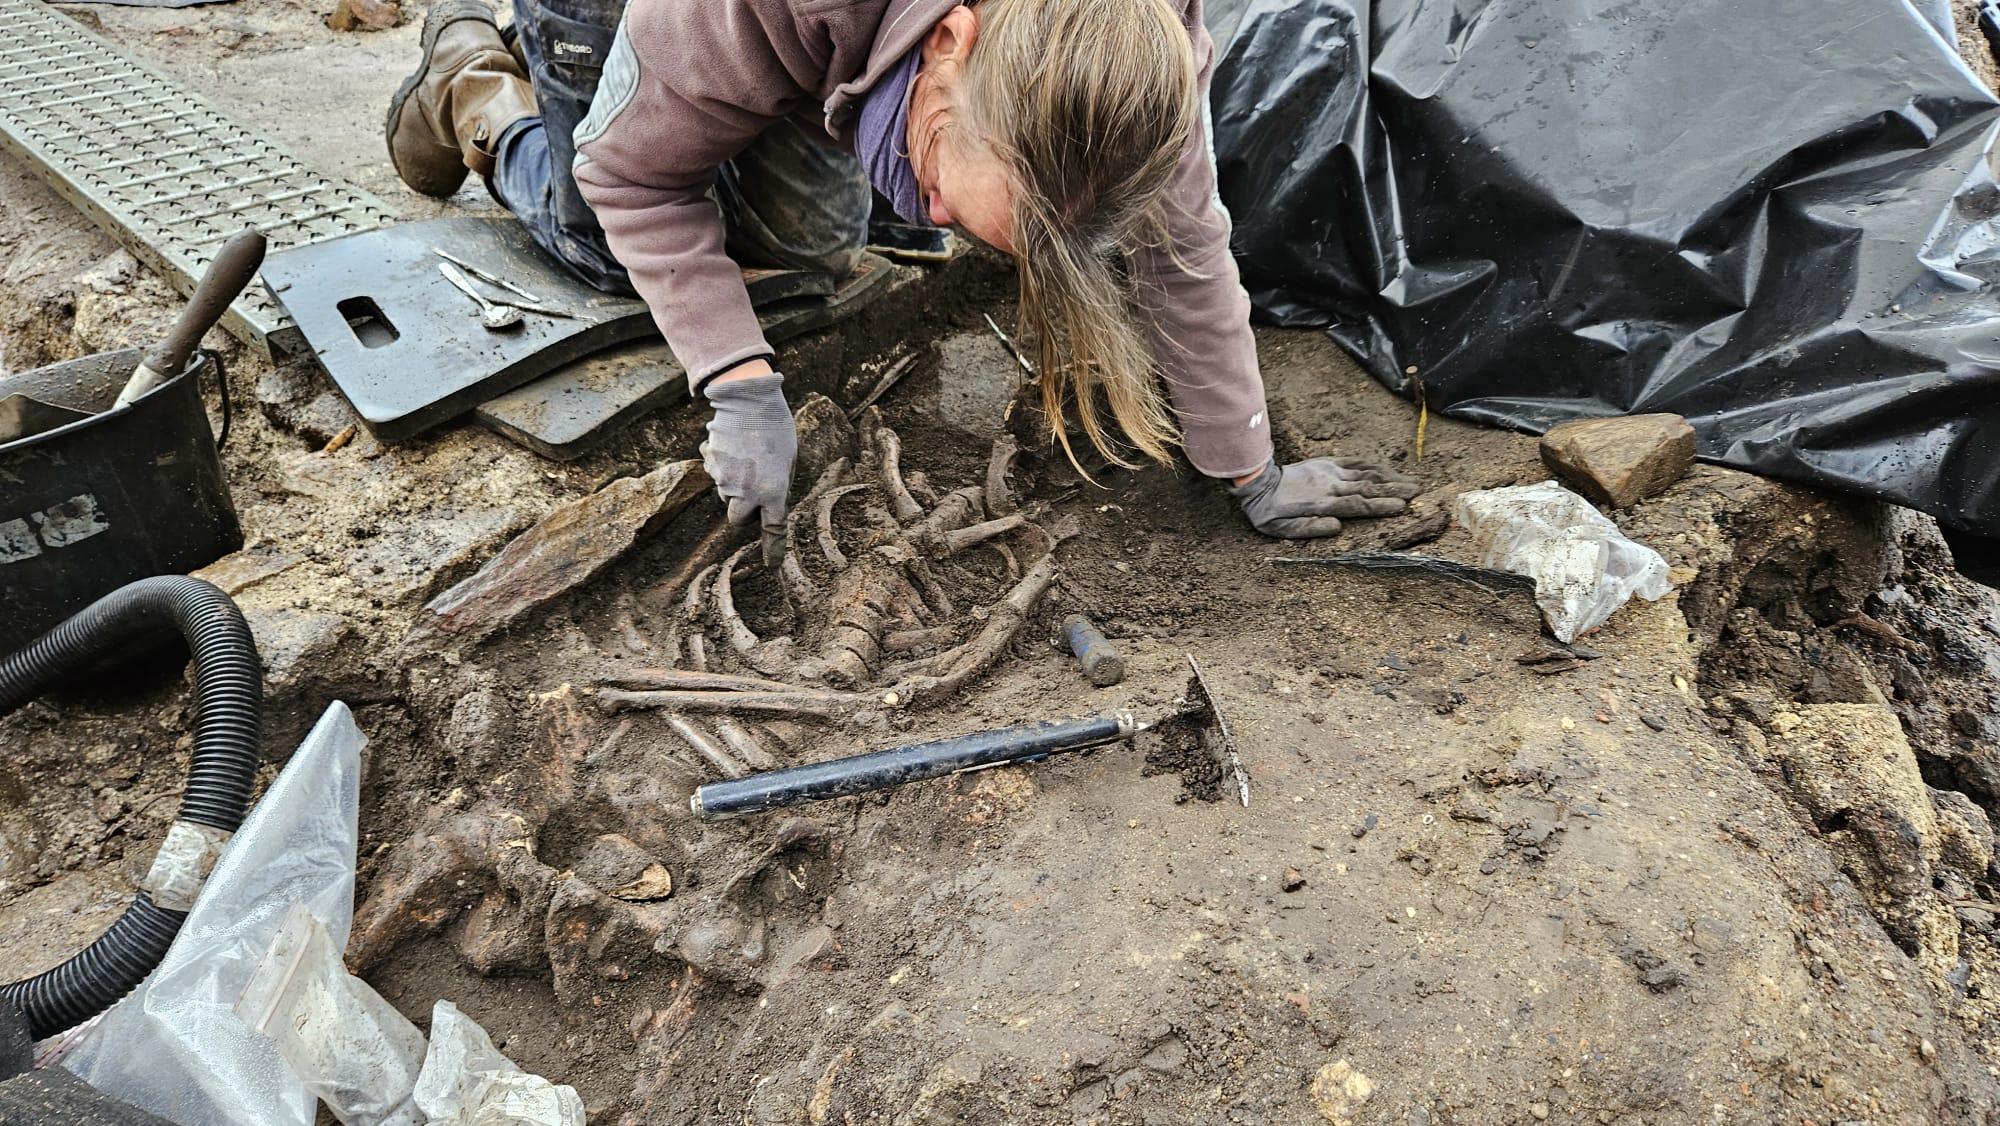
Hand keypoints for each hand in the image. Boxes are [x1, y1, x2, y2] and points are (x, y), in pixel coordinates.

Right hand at [700, 371, 796, 565]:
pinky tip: (734, 447)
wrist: (748, 400)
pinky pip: (716, 473)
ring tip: (746, 457)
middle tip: (752, 495)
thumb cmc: (777, 428)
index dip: (772, 550)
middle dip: (742, 514)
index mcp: (773, 492)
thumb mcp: (789, 460)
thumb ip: (780, 484)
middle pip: (737, 520)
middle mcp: (746, 492)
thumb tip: (770, 499)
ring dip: (734, 485)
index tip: (771, 564)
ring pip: (726, 494)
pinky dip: (723, 466)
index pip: (772, 530)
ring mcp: (725, 480)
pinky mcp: (710, 465)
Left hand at [1228, 457, 1419, 538]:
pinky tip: (1387, 470)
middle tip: (1418, 492)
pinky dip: (1373, 466)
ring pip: (1365, 473)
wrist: (1258, 484)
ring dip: (1389, 478)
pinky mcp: (1327, 463)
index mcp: (1322, 503)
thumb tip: (1337, 527)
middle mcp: (1330, 485)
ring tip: (1410, 482)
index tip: (1402, 506)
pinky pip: (1354, 462)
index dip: (1381, 505)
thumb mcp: (1282, 529)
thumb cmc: (1270, 512)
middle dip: (1394, 490)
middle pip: (1368, 487)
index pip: (1358, 504)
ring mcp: (1330, 472)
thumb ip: (1309, 529)